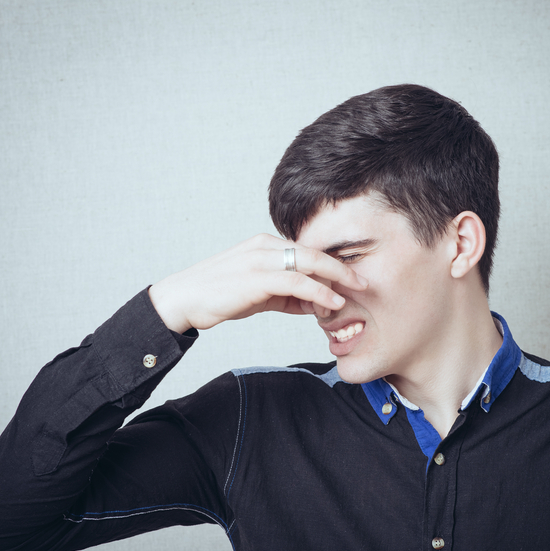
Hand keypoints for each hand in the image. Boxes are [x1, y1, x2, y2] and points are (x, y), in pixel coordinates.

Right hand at [148, 233, 367, 332]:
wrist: (183, 300)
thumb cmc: (219, 296)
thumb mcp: (259, 294)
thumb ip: (287, 296)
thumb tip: (315, 304)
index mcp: (266, 245)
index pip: (308, 251)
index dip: (333, 264)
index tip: (354, 277)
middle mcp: (266, 246)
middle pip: (315, 251)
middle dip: (344, 265)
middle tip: (366, 279)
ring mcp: (260, 259)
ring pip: (310, 262)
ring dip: (337, 276)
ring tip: (358, 290)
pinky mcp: (256, 277)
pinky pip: (297, 281)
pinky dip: (319, 291)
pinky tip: (333, 303)